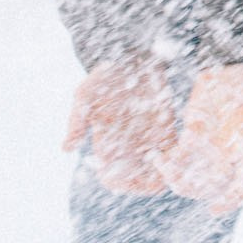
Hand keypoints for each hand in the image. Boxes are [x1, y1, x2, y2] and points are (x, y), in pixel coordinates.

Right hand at [63, 56, 179, 194]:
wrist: (131, 58)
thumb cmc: (106, 78)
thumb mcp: (86, 97)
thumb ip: (77, 121)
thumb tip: (65, 149)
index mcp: (108, 147)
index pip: (114, 181)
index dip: (122, 184)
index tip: (128, 175)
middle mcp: (129, 148)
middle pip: (140, 182)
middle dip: (146, 183)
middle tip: (151, 169)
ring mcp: (149, 140)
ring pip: (158, 172)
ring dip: (163, 173)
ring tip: (164, 161)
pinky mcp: (167, 129)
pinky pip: (174, 154)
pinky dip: (176, 159)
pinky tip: (174, 150)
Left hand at [157, 63, 242, 211]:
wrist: (230, 65)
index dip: (232, 200)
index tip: (214, 209)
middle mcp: (229, 156)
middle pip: (212, 188)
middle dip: (193, 189)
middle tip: (175, 180)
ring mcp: (210, 148)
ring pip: (193, 177)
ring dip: (176, 177)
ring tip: (162, 164)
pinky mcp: (193, 137)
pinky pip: (179, 157)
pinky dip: (167, 161)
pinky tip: (157, 156)